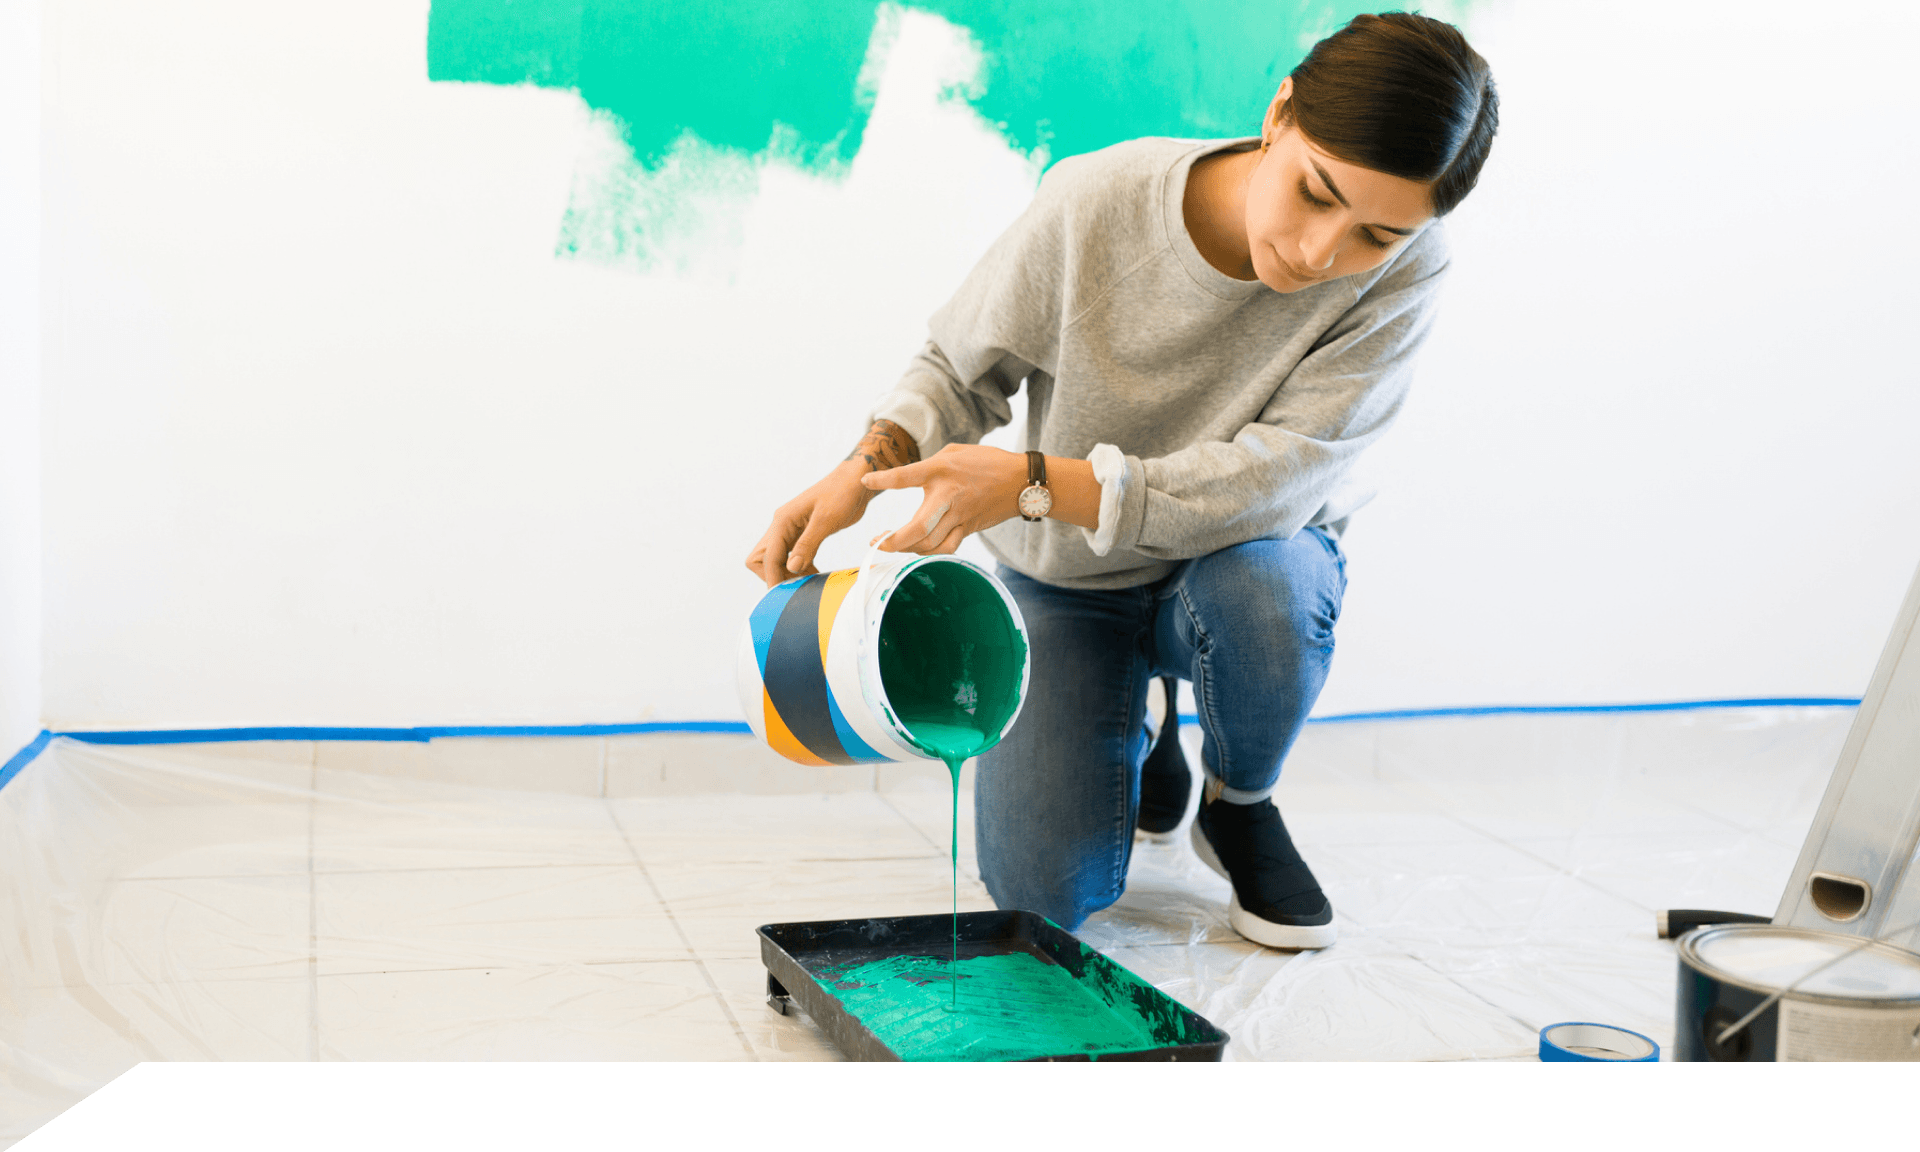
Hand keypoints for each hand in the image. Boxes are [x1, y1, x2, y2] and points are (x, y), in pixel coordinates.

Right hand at [744, 461, 873, 587]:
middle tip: (795, 586)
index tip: (783, 596)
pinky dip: (798, 567)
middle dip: (774, 575)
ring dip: (787, 573)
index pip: (768, 557)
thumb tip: (792, 567)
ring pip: (776, 558)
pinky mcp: (803, 534)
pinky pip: (791, 555)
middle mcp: (782, 525)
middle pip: (762, 558)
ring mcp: (791, 530)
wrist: (855, 480)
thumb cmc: (841, 494)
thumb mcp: (826, 520)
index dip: (774, 578)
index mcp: (782, 520)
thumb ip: (807, 544)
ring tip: (808, 582)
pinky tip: (814, 573)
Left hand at [860, 444, 1027, 554]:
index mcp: (940, 471)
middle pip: (918, 528)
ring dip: (908, 549)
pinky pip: (945, 548)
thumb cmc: (985, 462)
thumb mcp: (954, 452)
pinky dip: (929, 553)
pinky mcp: (967, 528)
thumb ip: (930, 464)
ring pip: (930, 544)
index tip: (866, 481)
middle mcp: (948, 496)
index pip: (906, 477)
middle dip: (894, 541)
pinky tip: (918, 549)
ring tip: (892, 545)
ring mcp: (959, 516)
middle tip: (876, 542)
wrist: (1020, 481)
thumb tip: (910, 476)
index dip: (883, 480)